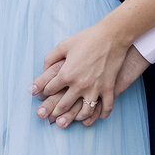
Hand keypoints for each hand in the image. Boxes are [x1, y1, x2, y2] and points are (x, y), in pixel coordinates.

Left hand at [32, 30, 147, 128]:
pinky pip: (106, 107)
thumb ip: (50, 58)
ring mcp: (95, 88)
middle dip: (54, 111)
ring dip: (76, 117)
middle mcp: (79, 84)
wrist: (112, 36)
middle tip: (50, 116)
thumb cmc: (87, 39)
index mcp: (66, 73)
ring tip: (72, 118)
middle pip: (63, 105)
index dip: (44, 92)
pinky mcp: (108, 88)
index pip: (49, 89)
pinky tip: (97, 115)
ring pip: (84, 111)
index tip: (43, 94)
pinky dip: (101, 114)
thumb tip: (43, 71)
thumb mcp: (63, 45)